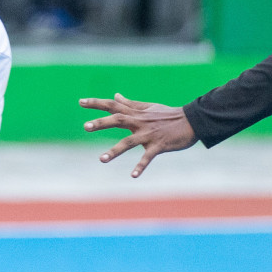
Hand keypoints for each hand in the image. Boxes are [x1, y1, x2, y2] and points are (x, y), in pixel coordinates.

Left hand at [80, 93, 197, 177]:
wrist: (191, 121)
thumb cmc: (167, 115)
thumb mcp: (147, 107)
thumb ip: (130, 104)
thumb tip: (116, 96)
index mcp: (135, 113)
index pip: (113, 105)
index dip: (96, 103)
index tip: (80, 102)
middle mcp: (139, 122)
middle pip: (117, 120)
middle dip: (101, 123)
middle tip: (86, 126)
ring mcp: (148, 134)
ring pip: (129, 142)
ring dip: (115, 151)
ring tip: (102, 159)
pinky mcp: (158, 145)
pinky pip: (147, 157)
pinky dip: (141, 166)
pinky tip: (133, 175)